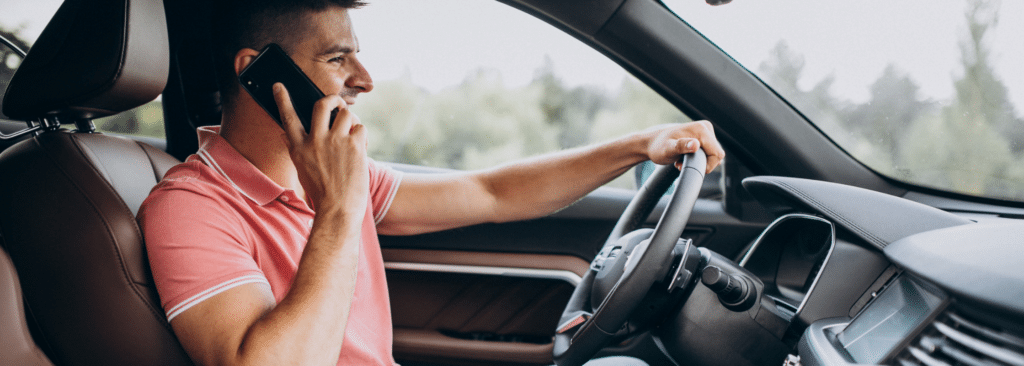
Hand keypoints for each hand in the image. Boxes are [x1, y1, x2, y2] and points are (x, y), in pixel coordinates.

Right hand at [273, 83, 368, 219]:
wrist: (338, 210)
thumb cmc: (322, 193)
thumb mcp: (302, 170)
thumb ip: (296, 149)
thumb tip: (286, 134)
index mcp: (299, 148)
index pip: (288, 119)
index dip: (283, 100)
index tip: (279, 86)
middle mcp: (315, 142)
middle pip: (322, 105)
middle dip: (333, 99)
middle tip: (338, 103)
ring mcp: (334, 142)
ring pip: (346, 113)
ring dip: (351, 121)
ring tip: (352, 134)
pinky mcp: (353, 146)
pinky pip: (360, 128)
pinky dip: (362, 136)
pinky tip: (360, 148)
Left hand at [644, 121, 724, 173]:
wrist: (651, 144)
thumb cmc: (658, 147)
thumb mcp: (668, 149)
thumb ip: (681, 146)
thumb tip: (695, 144)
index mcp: (701, 129)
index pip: (717, 154)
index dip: (707, 165)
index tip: (689, 166)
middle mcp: (705, 128)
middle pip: (716, 154)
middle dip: (702, 163)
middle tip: (682, 163)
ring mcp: (705, 132)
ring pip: (713, 154)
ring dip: (699, 161)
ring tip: (682, 159)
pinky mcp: (703, 137)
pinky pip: (708, 152)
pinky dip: (698, 158)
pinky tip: (686, 156)